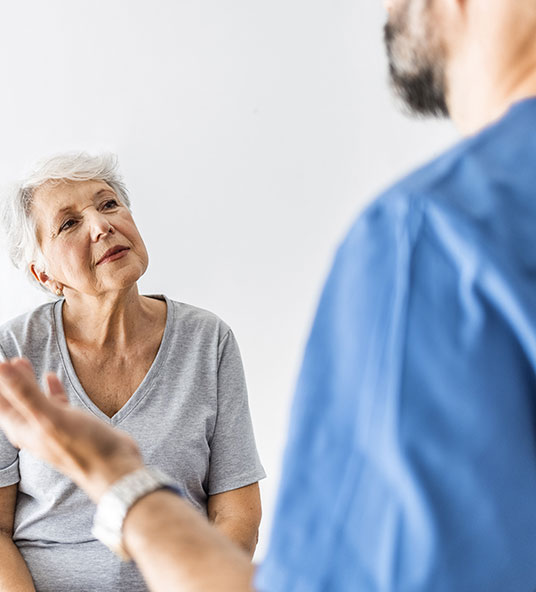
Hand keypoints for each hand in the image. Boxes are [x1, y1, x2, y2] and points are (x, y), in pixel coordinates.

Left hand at [0, 358, 142, 501]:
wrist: (113, 467)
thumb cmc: (82, 446)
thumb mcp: (50, 417)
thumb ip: (25, 393)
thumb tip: (1, 369)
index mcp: (23, 429)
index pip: (1, 403)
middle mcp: (34, 430)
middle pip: (14, 402)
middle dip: (8, 381)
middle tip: (9, 360)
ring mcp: (53, 429)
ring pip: (33, 401)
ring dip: (26, 383)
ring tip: (23, 362)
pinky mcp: (71, 426)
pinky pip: (54, 404)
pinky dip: (50, 390)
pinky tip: (52, 378)